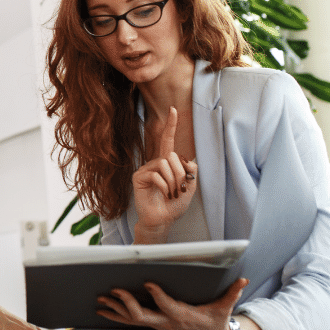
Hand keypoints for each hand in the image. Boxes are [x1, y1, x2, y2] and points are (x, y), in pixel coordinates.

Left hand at [97, 277, 248, 329]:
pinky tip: (101, 309)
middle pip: (142, 316)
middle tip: (113, 290)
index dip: (157, 295)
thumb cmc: (215, 321)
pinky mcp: (153, 324)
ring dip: (115, 309)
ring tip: (98, 299)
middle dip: (126, 303)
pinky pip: (130, 321)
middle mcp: (166, 321)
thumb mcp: (225, 309)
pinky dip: (116, 315)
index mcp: (182, 315)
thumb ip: (232, 294)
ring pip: (131, 319)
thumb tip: (244, 279)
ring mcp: (158, 324)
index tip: (147, 282)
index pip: (167, 305)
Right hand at [132, 106, 198, 242]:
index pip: (168, 141)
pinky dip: (164, 186)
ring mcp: (146, 169)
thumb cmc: (174, 204)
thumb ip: (191, 170)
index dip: (171, 126)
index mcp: (167, 163)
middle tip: (178, 189)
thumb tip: (185, 158)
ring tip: (170, 193)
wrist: (162, 219)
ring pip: (164, 165)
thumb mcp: (189, 186)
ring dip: (172, 181)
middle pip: (171, 156)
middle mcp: (155, 163)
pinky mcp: (138, 177)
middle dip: (180, 174)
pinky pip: (156, 174)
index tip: (173, 110)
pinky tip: (162, 194)